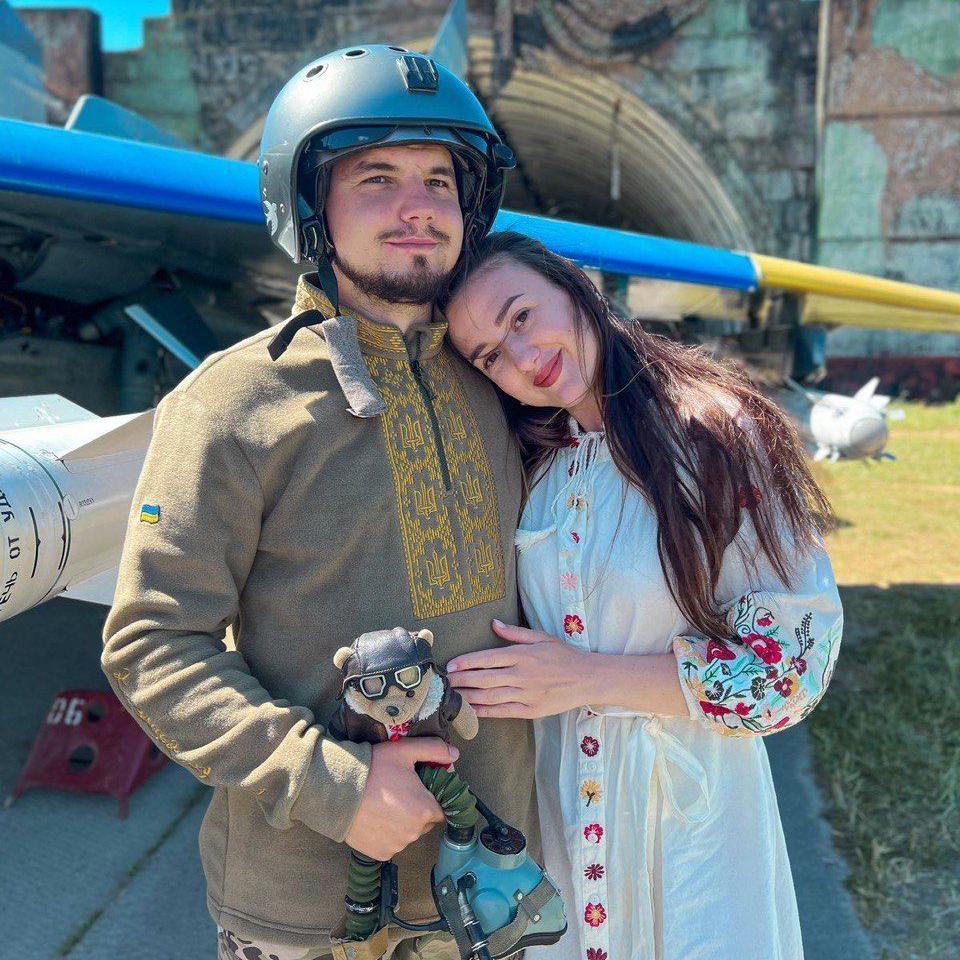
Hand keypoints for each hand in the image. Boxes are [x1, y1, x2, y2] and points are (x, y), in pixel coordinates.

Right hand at [344, 737, 457, 860]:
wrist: (336, 789)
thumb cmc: (373, 769)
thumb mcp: (405, 751)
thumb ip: (434, 750)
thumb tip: (455, 754)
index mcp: (425, 809)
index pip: (440, 809)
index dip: (430, 798)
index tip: (417, 789)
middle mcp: (414, 833)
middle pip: (425, 823)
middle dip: (417, 810)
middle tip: (398, 794)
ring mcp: (397, 845)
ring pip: (408, 834)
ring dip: (402, 823)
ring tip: (383, 804)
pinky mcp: (380, 853)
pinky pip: (391, 844)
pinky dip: (386, 834)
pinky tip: (375, 818)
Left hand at [446, 619, 589, 719]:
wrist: (588, 678)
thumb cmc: (564, 655)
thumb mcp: (541, 637)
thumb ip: (515, 632)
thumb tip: (493, 623)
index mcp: (522, 655)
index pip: (487, 658)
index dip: (466, 662)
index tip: (450, 665)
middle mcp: (521, 674)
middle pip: (484, 678)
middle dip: (461, 680)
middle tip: (443, 682)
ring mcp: (526, 694)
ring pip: (490, 696)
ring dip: (468, 697)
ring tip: (452, 696)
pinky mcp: (530, 710)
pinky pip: (503, 711)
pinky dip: (485, 712)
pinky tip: (471, 711)